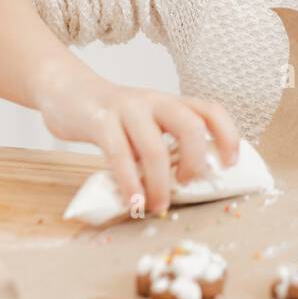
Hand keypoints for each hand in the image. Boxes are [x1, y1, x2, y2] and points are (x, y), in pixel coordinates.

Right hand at [35, 70, 239, 214]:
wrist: (68, 91)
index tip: (230, 165)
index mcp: (170, 103)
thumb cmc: (112, 118)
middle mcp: (154, 101)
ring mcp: (126, 109)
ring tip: (158, 207)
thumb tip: (185, 187)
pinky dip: (130, 184)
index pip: (211, 111)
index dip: (228, 136)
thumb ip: (164, 146)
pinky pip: (119, 155)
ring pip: (154, 146)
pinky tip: (133, 203)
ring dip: (160, 184)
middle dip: (195, 161)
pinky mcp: (99, 120)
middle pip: (190, 125)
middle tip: (187, 184)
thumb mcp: (145, 125)